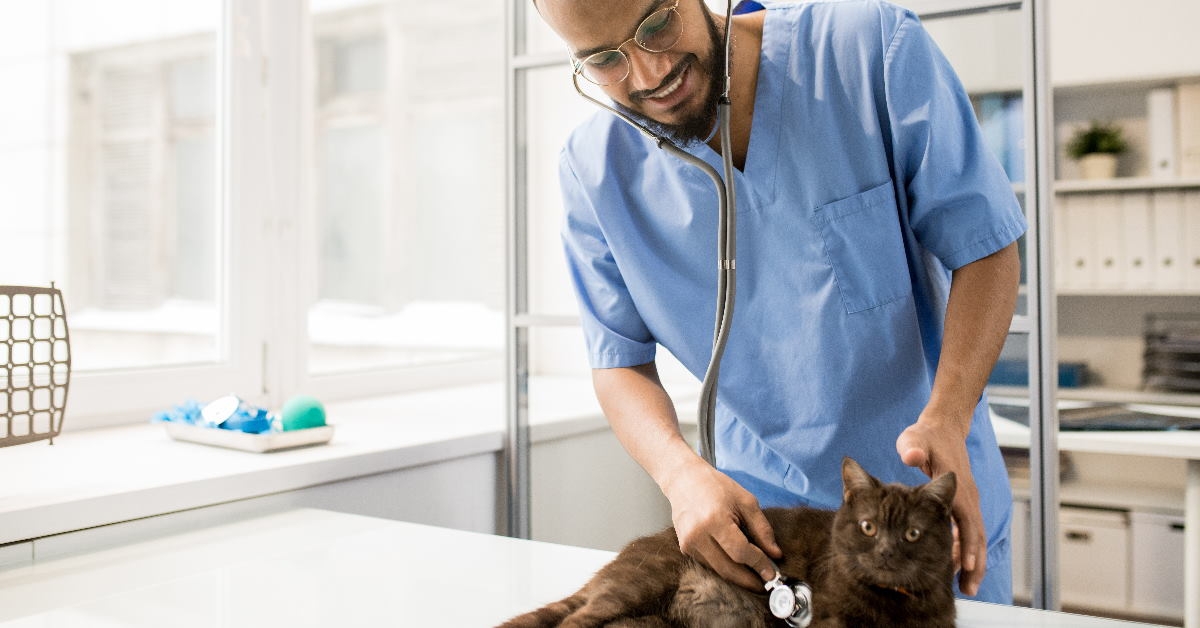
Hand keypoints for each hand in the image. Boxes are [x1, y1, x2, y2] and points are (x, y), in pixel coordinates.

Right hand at [659, 457, 783, 590]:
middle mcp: (698, 535)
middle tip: (765, 585)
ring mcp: (688, 543)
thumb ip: (762, 529)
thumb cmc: (716, 486)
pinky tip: (737, 565)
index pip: (740, 552)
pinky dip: (725, 567)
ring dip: (738, 577)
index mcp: (715, 520)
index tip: (772, 574)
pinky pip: (709, 564)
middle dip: (749, 580)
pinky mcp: (685, 548)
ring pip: (718, 570)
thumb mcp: (746, 501)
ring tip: (755, 577)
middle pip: (728, 568)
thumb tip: (775, 555)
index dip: (759, 564)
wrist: (684, 480)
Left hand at [896, 419, 986, 596]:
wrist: (943, 428)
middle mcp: (967, 497)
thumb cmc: (926, 437)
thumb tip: (911, 456)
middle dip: (974, 563)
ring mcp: (968, 501)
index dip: (965, 543)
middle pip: (975, 535)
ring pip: (974, 537)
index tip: (964, 566)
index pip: (964, 520)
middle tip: (968, 589)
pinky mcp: (963, 503)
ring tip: (966, 587)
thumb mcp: (914, 439)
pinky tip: (957, 567)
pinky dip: (965, 550)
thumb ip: (912, 448)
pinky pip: (967, 531)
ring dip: (972, 561)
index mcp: (956, 487)